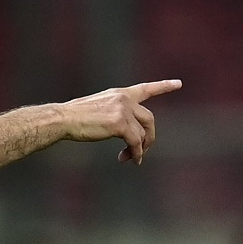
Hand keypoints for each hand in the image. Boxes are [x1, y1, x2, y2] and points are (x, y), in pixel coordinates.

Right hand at [59, 79, 181, 164]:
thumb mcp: (97, 108)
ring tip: (129, 158)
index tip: (179, 84)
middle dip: (149, 137)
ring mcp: (123, 110)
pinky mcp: (120, 124)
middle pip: (149, 119)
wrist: (63, 119)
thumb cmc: (73, 117)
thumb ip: (113, 113)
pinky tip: (130, 159)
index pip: (146, 88)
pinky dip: (135, 153)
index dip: (163, 87)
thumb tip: (124, 132)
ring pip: (142, 133)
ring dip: (139, 148)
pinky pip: (135, 142)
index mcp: (119, 93)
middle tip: (141, 150)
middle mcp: (124, 99)